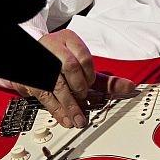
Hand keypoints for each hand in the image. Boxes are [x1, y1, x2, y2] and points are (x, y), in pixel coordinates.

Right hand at [10, 29, 135, 127]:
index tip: (91, 85)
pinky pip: (44, 95)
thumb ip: (105, 79)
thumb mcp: (83, 68)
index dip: (90, 75)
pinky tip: (65, 118)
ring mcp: (40, 62)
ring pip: (56, 84)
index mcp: (69, 40)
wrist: (30, 60)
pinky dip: (57, 110)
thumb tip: (129, 87)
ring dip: (69, 105)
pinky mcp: (30, 78)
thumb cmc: (61, 62)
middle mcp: (53, 47)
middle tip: (84, 100)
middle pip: (70, 67)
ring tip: (78, 119)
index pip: (84, 57)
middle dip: (79, 88)